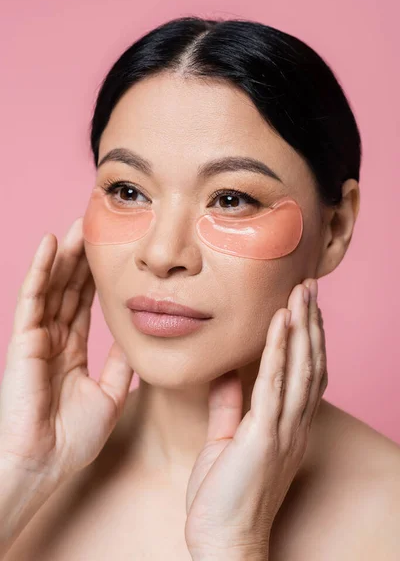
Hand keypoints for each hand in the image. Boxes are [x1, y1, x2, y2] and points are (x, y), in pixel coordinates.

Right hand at [0, 218, 132, 486]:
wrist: (44, 463)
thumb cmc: (71, 438)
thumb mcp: (110, 396)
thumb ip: (120, 366)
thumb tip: (137, 341)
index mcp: (72, 351)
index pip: (85, 305)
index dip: (96, 279)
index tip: (112, 254)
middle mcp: (54, 339)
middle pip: (69, 289)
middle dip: (82, 259)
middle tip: (96, 227)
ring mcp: (37, 337)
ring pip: (53, 285)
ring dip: (65, 255)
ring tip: (78, 225)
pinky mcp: (24, 338)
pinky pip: (33, 296)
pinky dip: (41, 269)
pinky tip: (51, 244)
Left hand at [185, 278, 326, 559]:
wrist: (224, 541)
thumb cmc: (224, 496)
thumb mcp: (226, 442)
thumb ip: (229, 406)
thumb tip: (226, 374)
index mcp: (286, 426)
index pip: (304, 373)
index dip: (307, 338)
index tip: (302, 307)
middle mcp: (294, 425)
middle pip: (310, 364)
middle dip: (311, 322)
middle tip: (309, 286)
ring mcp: (282, 431)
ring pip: (300, 368)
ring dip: (301, 327)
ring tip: (301, 293)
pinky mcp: (264, 437)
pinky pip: (274, 385)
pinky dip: (279, 351)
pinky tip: (280, 324)